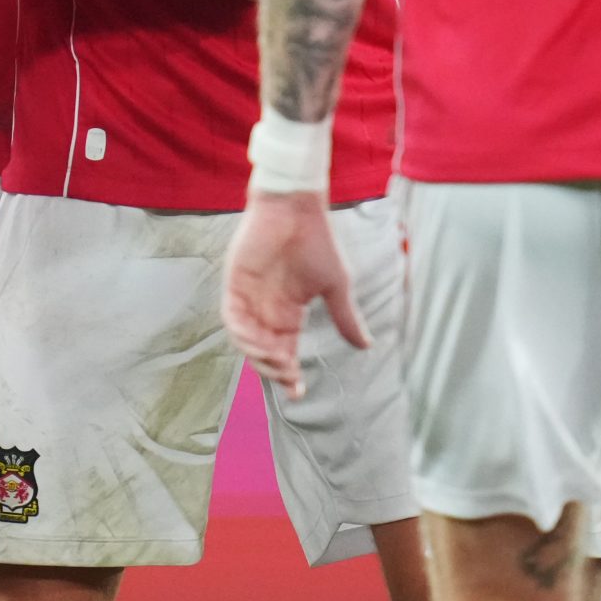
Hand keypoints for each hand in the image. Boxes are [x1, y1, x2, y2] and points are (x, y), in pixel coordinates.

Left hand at [224, 189, 367, 397]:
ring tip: (279, 362)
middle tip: (291, 378)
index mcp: (288, 313)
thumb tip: (368, 345)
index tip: (299, 392)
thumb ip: (345, 317)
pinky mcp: (235, 284)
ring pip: (245, 341)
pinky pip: (232, 318)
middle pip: (263, 352)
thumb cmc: (317, 242)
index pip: (285, 352)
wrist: (297, 208)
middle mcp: (266, 310)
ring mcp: (249, 297)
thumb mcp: (336, 286)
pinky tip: (260, 343)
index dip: (289, 374)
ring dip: (259, 357)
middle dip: (275, 371)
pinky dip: (243, 335)